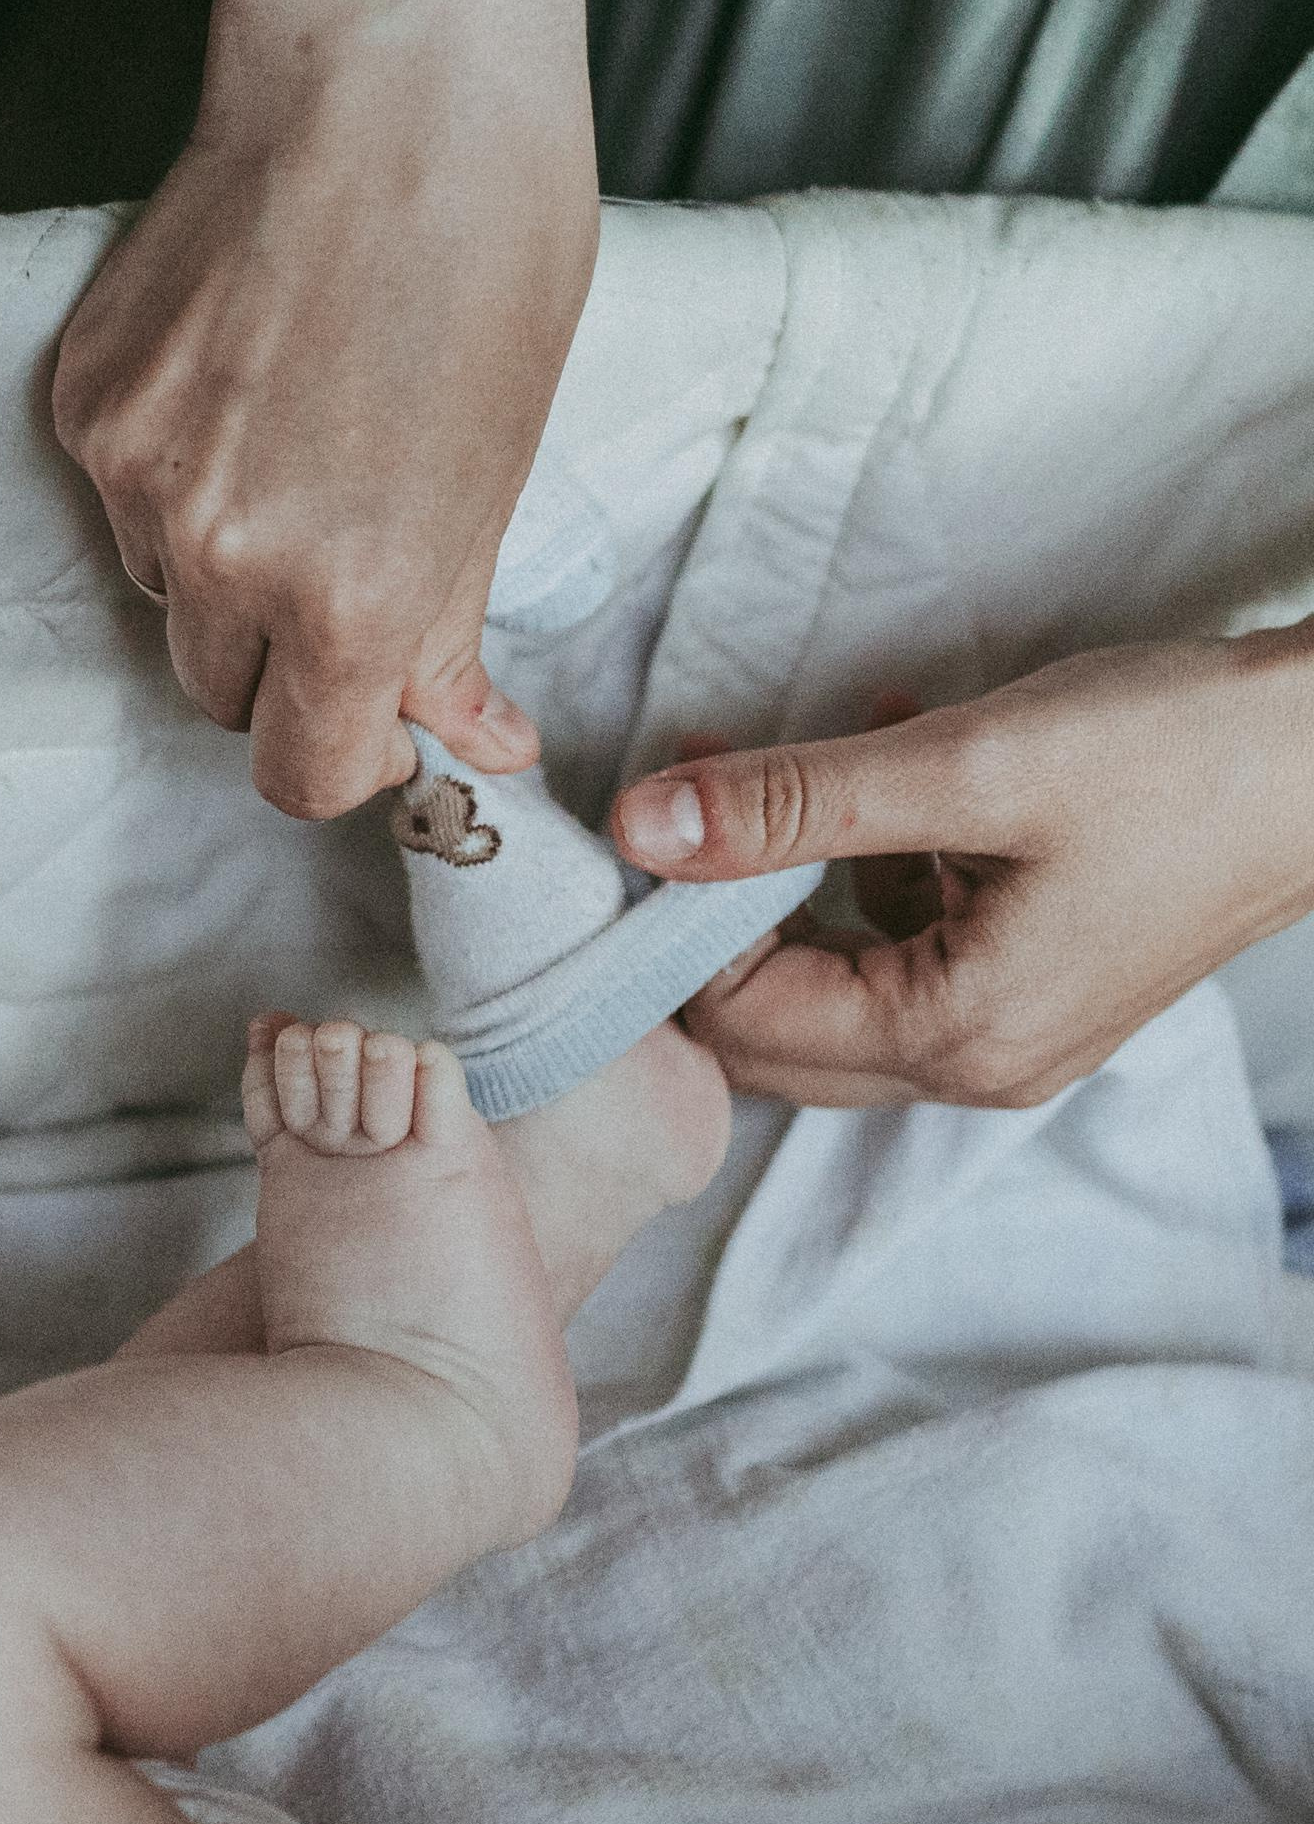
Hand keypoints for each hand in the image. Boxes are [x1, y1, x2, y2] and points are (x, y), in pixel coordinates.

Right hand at [53, 6, 595, 819]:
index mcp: (350, 602)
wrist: (389, 77)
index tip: (378, 716)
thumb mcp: (500, 475)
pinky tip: (240, 374)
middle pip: (223, 695)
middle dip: (284, 661)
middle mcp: (223, 560)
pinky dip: (171, 467)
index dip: (344, 758)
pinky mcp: (84, 400)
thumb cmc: (487, 258)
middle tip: (349, 560)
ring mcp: (138, 477)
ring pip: (165, 593)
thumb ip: (452, 628)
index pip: (300, 778)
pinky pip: (119, 496)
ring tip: (299, 433)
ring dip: (220, 562)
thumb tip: (474, 740)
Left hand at [609, 629, 1313, 1106]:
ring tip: (791, 764)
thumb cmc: (1178, 757)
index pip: (736, 1022)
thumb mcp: (968, 765)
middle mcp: (975, 1066)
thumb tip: (646, 826)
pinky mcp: (1040, 983)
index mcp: (951, 1036)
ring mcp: (1012, 1034)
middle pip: (772, 1030)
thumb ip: (795, 803)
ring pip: (834, 985)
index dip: (679, 918)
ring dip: (790, 882)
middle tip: (706, 791)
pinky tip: (895, 760)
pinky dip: (872, 867)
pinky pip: (908, 947)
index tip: (672, 801)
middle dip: (718, 914)